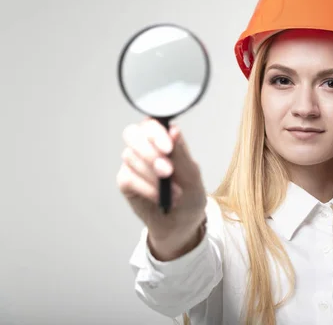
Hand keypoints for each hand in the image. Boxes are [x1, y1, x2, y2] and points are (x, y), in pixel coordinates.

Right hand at [117, 118, 206, 259]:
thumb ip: (181, 154)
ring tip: (175, 192)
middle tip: (167, 171)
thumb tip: (174, 130)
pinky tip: (160, 198)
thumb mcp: (192, 175)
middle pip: (133, 134)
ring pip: (131, 157)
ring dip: (153, 176)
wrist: (182, 224)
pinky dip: (147, 189)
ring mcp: (133, 163)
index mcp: (164, 138)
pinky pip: (128, 178)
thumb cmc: (190, 195)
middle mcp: (145, 146)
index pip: (152, 123)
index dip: (156, 133)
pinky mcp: (125, 180)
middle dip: (150, 152)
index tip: (168, 148)